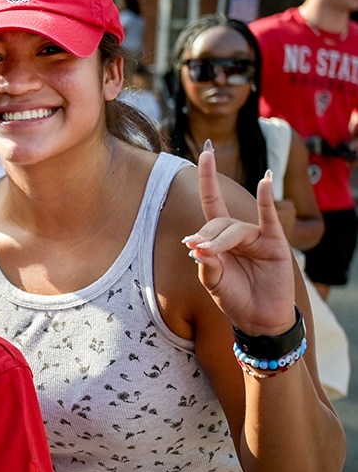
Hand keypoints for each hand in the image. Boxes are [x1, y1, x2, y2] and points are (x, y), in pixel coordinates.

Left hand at [184, 148, 297, 335]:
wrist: (258, 319)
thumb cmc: (234, 297)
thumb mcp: (212, 280)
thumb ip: (205, 262)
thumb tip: (195, 245)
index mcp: (220, 237)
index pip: (213, 202)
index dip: (208, 178)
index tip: (204, 153)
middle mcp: (239, 233)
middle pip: (217, 222)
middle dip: (207, 236)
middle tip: (200, 251)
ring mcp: (258, 237)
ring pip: (234, 228)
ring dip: (220, 240)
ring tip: (211, 253)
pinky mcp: (275, 244)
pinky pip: (269, 219)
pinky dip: (266, 200)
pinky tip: (266, 181)